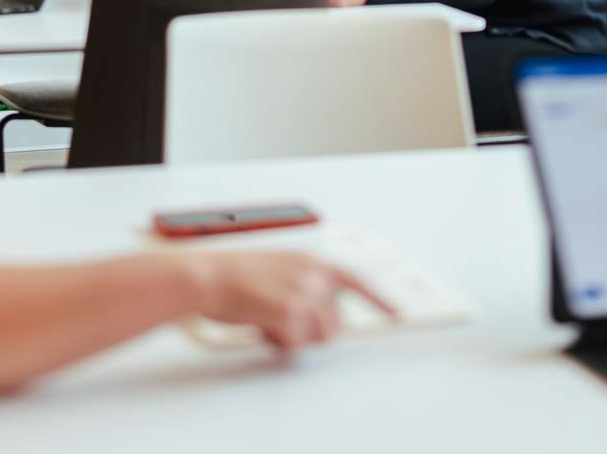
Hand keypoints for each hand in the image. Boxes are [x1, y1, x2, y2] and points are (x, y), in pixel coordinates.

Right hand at [191, 251, 392, 349]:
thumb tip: (321, 315)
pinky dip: (277, 341)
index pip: (357, 281)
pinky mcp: (292, 313)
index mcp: (312, 262)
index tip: (396, 313)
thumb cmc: (233, 275)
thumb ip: (305, 286)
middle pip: (335, 323)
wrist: (209, 277)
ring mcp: (305, 294)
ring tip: (268, 319)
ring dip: (294, 336)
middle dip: (312, 330)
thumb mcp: (278, 270)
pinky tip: (260, 324)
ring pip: (318, 337)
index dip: (378, 300)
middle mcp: (314, 276)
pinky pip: (294, 344)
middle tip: (282, 321)